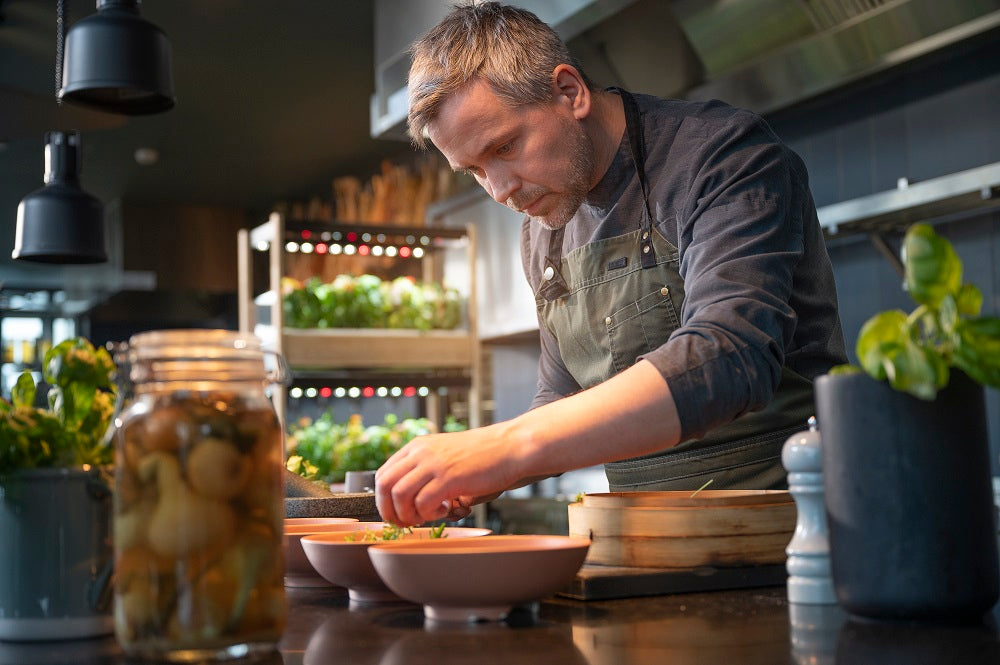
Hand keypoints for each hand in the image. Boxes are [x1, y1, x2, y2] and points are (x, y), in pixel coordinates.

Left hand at [374, 426, 519, 526]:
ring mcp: (434, 464)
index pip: (382, 475)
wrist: (510, 447)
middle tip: (406, 523)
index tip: (396, 514)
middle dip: (390, 512)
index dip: (384, 500)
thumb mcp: (445, 453)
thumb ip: (425, 468)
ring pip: (399, 495)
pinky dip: (429, 514)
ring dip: (409, 514)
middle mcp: (421, 452)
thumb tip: (408, 497)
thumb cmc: (482, 455)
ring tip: (427, 517)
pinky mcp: (449, 478)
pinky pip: (423, 503)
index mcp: (417, 446)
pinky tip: (445, 510)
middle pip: (385, 486)